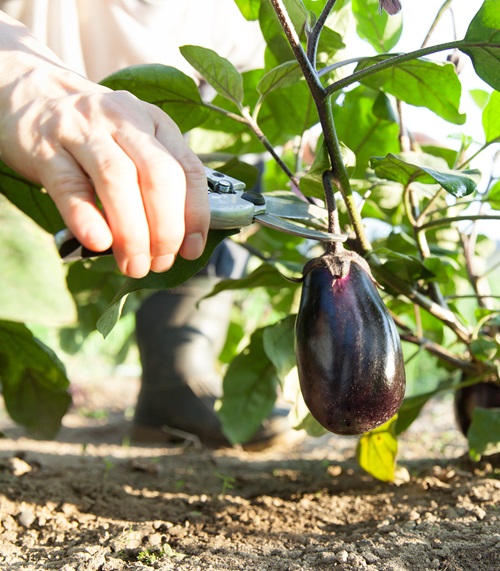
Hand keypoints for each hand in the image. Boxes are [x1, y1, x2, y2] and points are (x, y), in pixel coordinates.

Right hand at [0, 14, 209, 277]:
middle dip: (166, 229)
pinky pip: (70, 185)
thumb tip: (180, 239)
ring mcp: (82, 130)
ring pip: (117, 179)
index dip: (195, 214)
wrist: (30, 93)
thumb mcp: (134, 141)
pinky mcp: (45, 147)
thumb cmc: (94, 132)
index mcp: (154, 122)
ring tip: (134, 265)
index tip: (192, 249)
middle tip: (160, 262)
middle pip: (158, 176)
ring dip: (132, 232)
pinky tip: (98, 243)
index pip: (188, 169)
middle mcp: (123, 120)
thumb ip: (158, 179)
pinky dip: (86, 217)